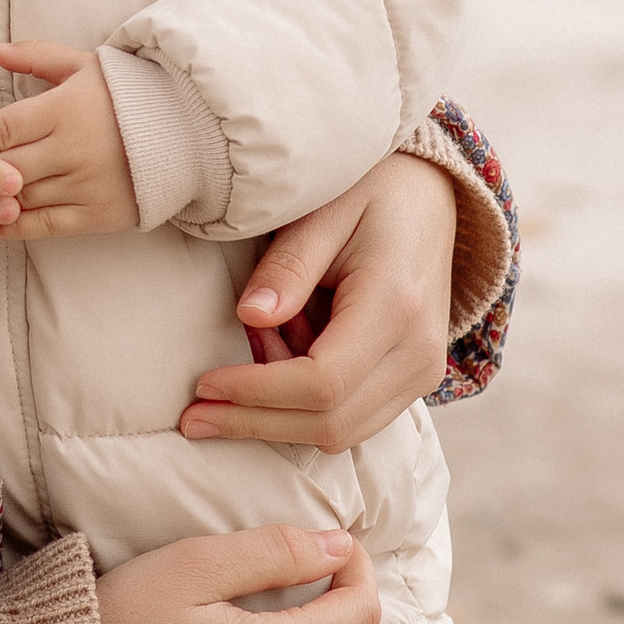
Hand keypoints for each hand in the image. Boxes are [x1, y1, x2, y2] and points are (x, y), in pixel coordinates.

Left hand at [0, 43, 137, 241]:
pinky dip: (17, 227)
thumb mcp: (82, 66)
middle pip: (6, 166)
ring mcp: (87, 183)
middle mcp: (73, 148)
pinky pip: (48, 224)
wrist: (185, 130)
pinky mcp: (100, 212)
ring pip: (23, 197)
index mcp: (64, 108)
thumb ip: (36, 56)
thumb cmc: (126, 95)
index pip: (2, 128)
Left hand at [181, 149, 458, 458]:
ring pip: (342, 433)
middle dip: (255, 423)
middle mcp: (419, 351)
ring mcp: (423, 372)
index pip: (321, 382)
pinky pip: (354, 418)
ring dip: (278, 417)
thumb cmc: (372, 190)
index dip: (256, 394)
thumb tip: (250, 317)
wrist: (430, 195)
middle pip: (330, 422)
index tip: (203, 386)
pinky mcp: (414, 379)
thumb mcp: (322, 209)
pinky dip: (305, 408)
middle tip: (194, 415)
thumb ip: (288, 265)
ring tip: (233, 375)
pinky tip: (273, 367)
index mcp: (396, 304)